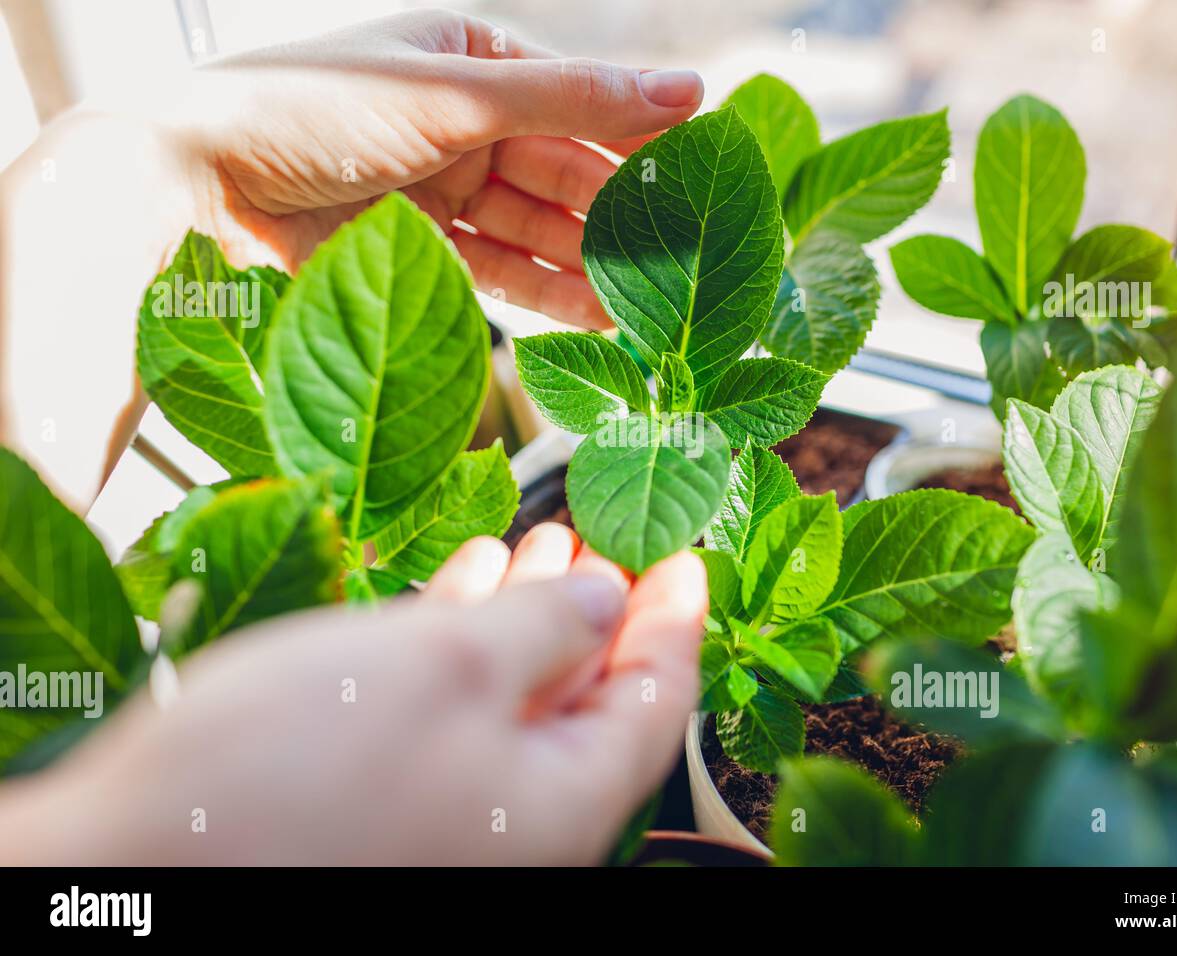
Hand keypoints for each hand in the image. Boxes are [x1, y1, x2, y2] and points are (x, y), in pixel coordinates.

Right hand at [1, 527, 705, 864]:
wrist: (130, 864)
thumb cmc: (296, 769)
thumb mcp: (448, 668)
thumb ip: (546, 629)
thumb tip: (607, 599)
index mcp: (558, 803)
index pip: (655, 704)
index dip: (675, 623)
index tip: (687, 557)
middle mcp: (510, 817)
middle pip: (588, 702)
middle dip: (602, 611)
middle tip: (612, 540)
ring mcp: (442, 808)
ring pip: (516, 699)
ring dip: (532, 615)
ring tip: (540, 542)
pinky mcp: (377, 793)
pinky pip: (451, 709)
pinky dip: (464, 640)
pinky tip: (460, 583)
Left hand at [185, 9, 702, 328]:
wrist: (194, 186)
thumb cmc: (311, 107)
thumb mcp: (455, 93)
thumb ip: (574, 100)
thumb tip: (689, 89)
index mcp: (472, 57)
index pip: (581, 99)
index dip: (643, 137)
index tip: (705, 176)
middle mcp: (465, 122)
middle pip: (566, 172)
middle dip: (624, 215)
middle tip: (688, 257)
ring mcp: (443, 189)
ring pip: (540, 229)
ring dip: (595, 264)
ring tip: (655, 301)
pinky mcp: (423, 251)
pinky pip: (503, 271)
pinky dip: (548, 293)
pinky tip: (601, 314)